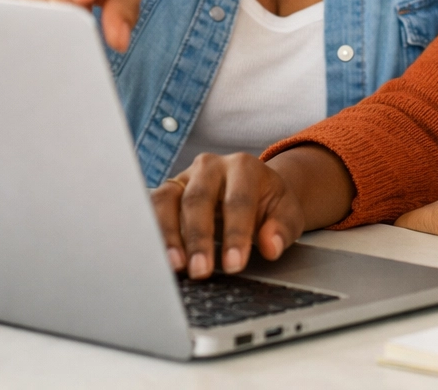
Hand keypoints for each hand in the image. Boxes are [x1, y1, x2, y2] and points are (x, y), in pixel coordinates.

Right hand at [0, 0, 144, 50]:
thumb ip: (124, 7)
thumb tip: (118, 41)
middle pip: (63, 3)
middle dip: (76, 21)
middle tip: (84, 12)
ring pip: (37, 16)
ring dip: (52, 23)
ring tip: (61, 2)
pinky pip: (15, 19)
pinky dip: (30, 24)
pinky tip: (42, 8)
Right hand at [152, 153, 306, 278]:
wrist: (253, 191)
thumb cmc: (269, 205)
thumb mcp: (287, 214)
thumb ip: (282, 229)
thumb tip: (271, 246)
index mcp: (244, 167)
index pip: (238, 200)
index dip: (236, 233)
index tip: (235, 265)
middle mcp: (210, 166)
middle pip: (198, 199)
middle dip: (199, 237)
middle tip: (201, 271)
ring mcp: (185, 177)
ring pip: (167, 201)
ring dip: (168, 235)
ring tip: (175, 266)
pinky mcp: (167, 192)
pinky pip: (151, 209)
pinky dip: (150, 232)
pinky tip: (153, 256)